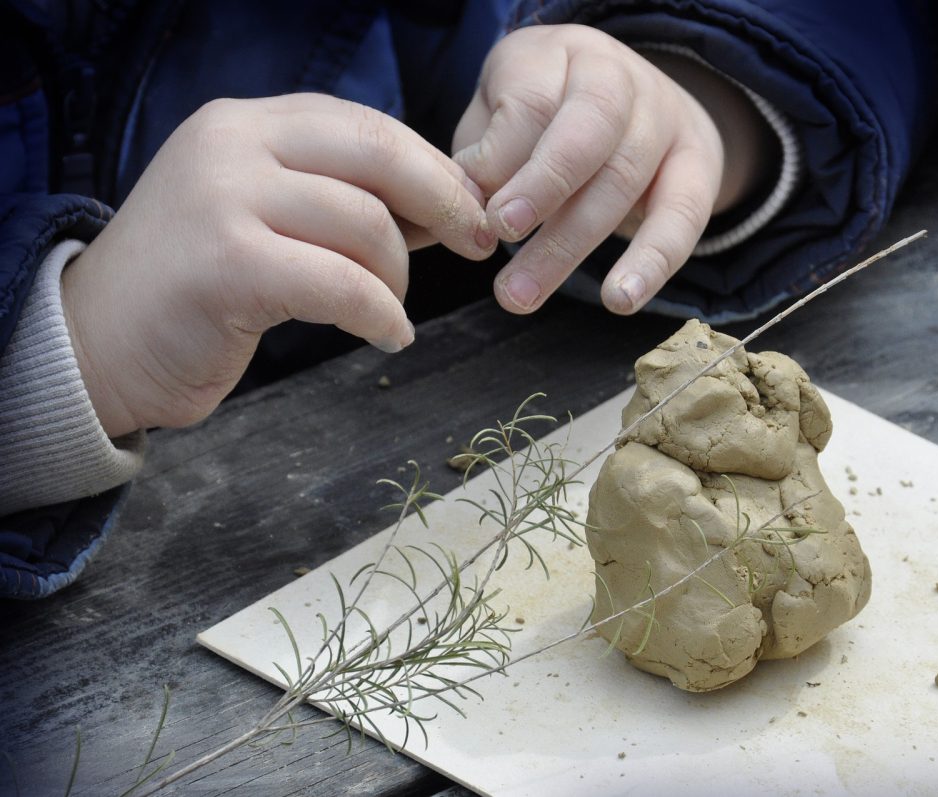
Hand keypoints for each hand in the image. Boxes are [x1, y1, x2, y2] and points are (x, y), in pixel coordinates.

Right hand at [63, 93, 495, 437]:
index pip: (368, 126)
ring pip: (367, 225)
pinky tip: (388, 336)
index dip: (434, 168)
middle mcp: (233, 145)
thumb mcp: (261, 216)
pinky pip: (344, 286)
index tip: (473, 209)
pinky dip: (382, 315)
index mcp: (247, 124)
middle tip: (478, 243)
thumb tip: (442, 205)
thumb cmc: (195, 289)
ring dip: (400, 277)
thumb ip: (334, 198)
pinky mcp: (228, 264)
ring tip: (391, 309)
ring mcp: (225, 199)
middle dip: (446, 202)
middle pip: (379, 156)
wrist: (96, 345)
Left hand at [453, 25, 761, 314]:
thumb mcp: (501, 117)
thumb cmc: (545, 121)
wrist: (636, 104)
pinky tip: (621, 300)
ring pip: (624, 181)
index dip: (503, 158)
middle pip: (585, 137)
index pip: (532, 102)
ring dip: (571, 246)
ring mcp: (665, 119)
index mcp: (561, 55)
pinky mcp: (699, 166)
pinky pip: (683, 216)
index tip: (477, 212)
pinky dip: (653, 261)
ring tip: (523, 295)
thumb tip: (462, 214)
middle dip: (542, 193)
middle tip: (501, 241)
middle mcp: (620, 77)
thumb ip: (483, 157)